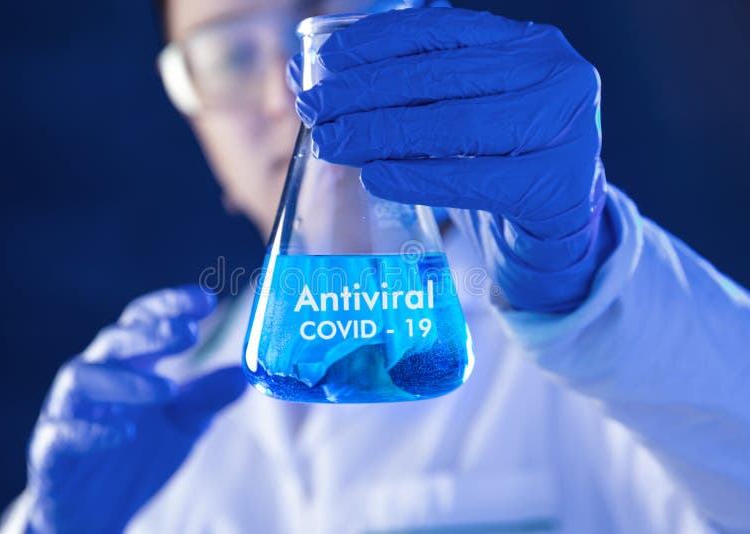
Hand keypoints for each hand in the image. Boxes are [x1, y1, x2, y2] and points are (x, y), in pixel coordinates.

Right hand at [25, 286, 244, 532]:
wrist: (96, 514)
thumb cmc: (136, 456)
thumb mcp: (183, 425)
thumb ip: (207, 398)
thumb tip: (242, 373)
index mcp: (126, 365)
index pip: (143, 320)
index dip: (170, 305)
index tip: (205, 299)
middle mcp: (94, 379)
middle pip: (113, 340)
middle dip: (149, 332)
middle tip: (187, 333)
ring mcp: (66, 412)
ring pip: (81, 378)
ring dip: (125, 380)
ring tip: (167, 389)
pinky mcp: (50, 451)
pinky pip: (60, 433)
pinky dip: (91, 430)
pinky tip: (124, 434)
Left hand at [294, 8, 615, 312]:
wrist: (561, 220)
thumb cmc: (501, 158)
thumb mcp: (460, 111)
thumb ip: (401, 88)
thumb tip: (305, 72)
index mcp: (527, 44)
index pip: (440, 30)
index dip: (376, 42)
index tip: (327, 62)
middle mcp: (553, 75)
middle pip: (439, 77)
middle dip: (364, 92)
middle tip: (314, 109)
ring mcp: (563, 129)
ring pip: (455, 125)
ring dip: (381, 133)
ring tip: (331, 142)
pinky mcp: (555, 186)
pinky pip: (473, 179)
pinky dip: (418, 178)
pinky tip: (376, 178)